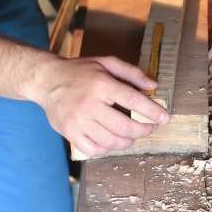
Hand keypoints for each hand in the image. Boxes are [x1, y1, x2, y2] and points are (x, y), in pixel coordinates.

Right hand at [25, 55, 169, 156]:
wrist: (46, 80)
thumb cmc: (80, 71)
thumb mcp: (106, 62)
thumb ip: (131, 72)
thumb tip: (153, 85)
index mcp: (101, 84)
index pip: (133, 101)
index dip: (152, 111)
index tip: (165, 118)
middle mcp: (89, 104)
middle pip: (124, 126)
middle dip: (143, 130)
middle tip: (150, 128)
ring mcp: (78, 121)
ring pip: (111, 141)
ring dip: (128, 141)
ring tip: (133, 135)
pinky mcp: (69, 132)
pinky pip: (94, 149)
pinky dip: (108, 149)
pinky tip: (113, 141)